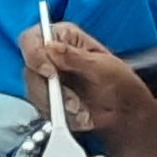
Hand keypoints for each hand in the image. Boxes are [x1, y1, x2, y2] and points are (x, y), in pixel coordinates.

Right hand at [17, 22, 152, 142]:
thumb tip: (51, 48)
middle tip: (73, 101)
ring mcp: (48, 80)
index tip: (50, 73)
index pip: (32, 39)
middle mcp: (51, 56)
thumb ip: (75, 57)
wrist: (125, 111)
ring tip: (82, 111)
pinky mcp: (49, 100)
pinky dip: (63, 118)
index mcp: (63, 37)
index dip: (35, 55)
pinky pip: (44, 110)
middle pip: (30, 71)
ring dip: (59, 108)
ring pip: (35, 93)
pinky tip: (81, 117)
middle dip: (52, 91)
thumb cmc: (120, 82)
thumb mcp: (102, 66)